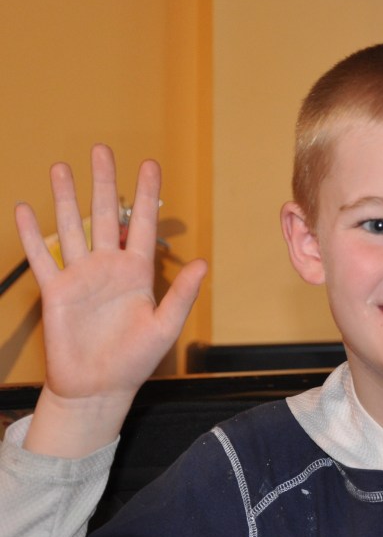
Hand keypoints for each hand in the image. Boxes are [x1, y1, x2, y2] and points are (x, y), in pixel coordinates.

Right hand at [14, 144, 206, 456]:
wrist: (99, 387)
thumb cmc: (135, 360)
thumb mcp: (165, 327)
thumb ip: (182, 294)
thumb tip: (204, 263)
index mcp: (138, 273)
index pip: (144, 225)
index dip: (147, 195)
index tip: (150, 165)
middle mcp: (109, 267)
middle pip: (106, 215)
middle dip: (104, 182)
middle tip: (102, 149)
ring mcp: (81, 276)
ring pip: (72, 227)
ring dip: (65, 197)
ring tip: (62, 167)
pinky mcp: (55, 290)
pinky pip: (42, 256)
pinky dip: (32, 234)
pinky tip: (24, 208)